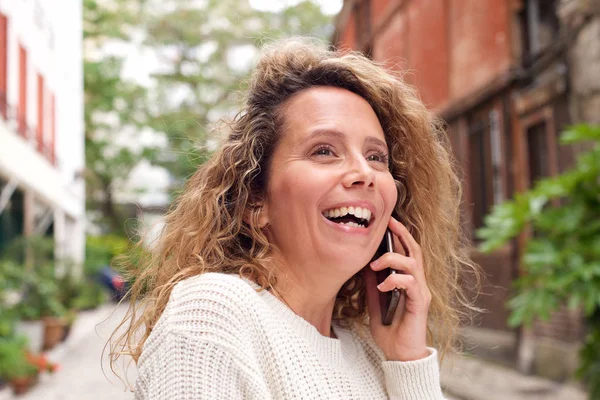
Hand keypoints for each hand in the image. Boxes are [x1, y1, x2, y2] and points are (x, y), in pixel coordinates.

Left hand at [363, 216, 431, 361]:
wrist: (399, 354)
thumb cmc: (389, 328)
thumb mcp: (375, 300)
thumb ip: (373, 283)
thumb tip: (364, 263)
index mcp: (408, 280)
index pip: (406, 251)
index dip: (399, 234)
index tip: (386, 220)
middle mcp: (418, 283)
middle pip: (414, 250)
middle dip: (401, 234)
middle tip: (388, 222)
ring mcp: (420, 292)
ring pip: (412, 264)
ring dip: (392, 259)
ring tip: (374, 265)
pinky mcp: (420, 304)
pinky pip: (410, 284)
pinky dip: (395, 280)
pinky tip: (382, 286)